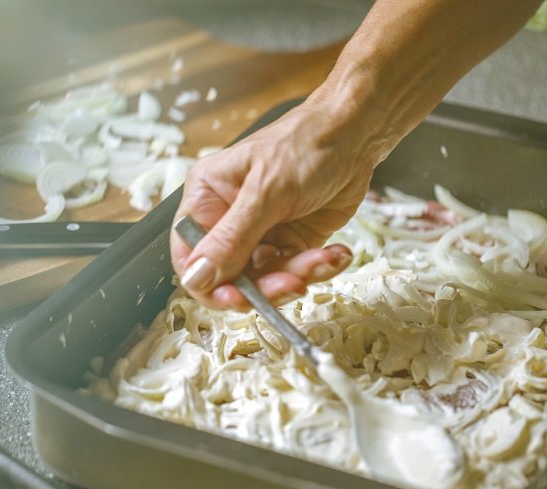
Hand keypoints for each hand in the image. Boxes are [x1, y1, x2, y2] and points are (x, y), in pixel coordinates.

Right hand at [170, 98, 378, 309]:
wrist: (355, 134)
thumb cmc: (305, 143)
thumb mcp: (266, 191)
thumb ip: (231, 239)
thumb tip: (197, 276)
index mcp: (207, 198)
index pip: (190, 255)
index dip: (208, 284)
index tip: (236, 297)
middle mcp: (229, 219)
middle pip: (230, 276)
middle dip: (264, 285)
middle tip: (291, 283)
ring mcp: (261, 233)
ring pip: (267, 280)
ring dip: (298, 275)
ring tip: (322, 259)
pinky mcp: (292, 242)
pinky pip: (296, 272)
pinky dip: (318, 268)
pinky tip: (334, 253)